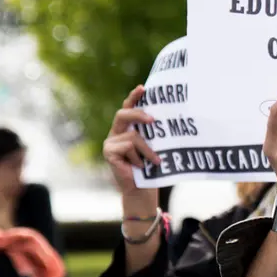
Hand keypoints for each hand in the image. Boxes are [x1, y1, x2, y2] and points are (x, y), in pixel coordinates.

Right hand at [102, 85, 160, 199]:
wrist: (141, 188)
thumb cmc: (150, 166)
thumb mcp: (153, 145)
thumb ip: (152, 132)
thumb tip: (167, 117)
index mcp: (127, 127)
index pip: (128, 107)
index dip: (134, 97)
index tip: (143, 88)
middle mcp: (116, 132)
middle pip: (123, 114)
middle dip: (138, 114)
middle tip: (153, 120)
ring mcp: (110, 142)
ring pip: (133, 136)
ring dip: (148, 150)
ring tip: (155, 161)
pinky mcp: (108, 152)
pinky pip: (128, 148)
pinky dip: (138, 157)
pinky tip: (139, 166)